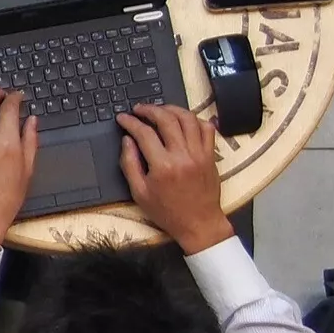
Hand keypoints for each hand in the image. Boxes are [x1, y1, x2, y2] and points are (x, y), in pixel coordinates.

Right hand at [117, 103, 234, 252]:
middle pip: (167, 119)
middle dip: (150, 109)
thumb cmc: (167, 211)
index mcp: (162, 166)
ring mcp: (200, 154)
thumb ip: (130, 164)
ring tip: (160, 110)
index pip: (144, 133)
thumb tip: (127, 140)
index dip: (130, 122)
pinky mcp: (211, 156)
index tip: (123, 118)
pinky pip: (207, 129)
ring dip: (172, 109)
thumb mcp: (139, 193)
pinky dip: (195, 119)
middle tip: (139, 109)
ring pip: (188, 119)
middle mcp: (183, 156)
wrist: (199, 223)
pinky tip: (184, 120)